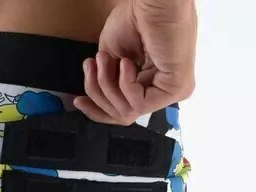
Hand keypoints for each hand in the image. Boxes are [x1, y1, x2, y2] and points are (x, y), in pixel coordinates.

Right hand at [74, 0, 196, 124]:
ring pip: (128, 111)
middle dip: (99, 94)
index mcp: (151, 83)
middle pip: (123, 115)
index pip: (124, 112)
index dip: (97, 111)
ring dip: (108, 85)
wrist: (152, 0)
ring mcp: (173, 91)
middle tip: (91, 66)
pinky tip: (126, 63)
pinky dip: (126, 84)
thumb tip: (97, 99)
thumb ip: (108, 82)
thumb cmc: (134, 18)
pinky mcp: (177, 89)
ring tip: (105, 59)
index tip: (77, 101)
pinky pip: (140, 103)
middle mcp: (164, 91)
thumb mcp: (111, 58)